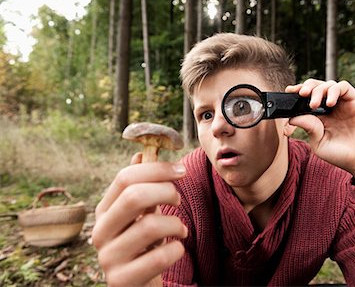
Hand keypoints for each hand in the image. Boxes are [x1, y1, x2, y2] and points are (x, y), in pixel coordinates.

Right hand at [92, 153, 187, 286]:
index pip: (125, 178)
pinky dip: (177, 249)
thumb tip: (140, 154)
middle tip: (178, 198)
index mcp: (104, 211)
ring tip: (180, 229)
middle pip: (134, 197)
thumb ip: (142, 187)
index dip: (157, 169)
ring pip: (150, 226)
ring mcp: (108, 258)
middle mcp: (100, 232)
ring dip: (176, 223)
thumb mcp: (142, 213)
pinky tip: (176, 249)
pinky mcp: (122, 280)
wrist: (138, 284)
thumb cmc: (144, 244)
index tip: (181, 170)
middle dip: (166, 191)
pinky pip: (159, 257)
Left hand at [286, 79, 354, 183]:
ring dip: (318, 90)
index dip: (297, 94)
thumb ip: (308, 128)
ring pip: (328, 85)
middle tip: (300, 94)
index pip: (306, 100)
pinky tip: (330, 103)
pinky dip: (334, 90)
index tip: (288, 92)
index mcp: (320, 118)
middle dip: (306, 87)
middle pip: (316, 88)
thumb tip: (292, 117)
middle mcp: (331, 109)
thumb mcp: (319, 144)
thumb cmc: (343, 156)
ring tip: (314, 104)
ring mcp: (343, 104)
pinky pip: (343, 87)